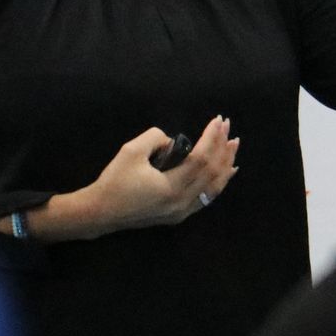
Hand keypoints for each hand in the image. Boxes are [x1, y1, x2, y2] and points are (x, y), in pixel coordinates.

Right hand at [73, 117, 240, 235]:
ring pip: (214, 188)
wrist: (101, 212)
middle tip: (228, 127)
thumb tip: (172, 142)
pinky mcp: (179, 215)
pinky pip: (207, 197)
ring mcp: (182, 212)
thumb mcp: (131, 151)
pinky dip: (219, 182)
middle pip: (212, 173)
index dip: (211, 138)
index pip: (201, 159)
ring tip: (233, 145)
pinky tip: (228, 171)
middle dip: (222, 147)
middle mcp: (182, 203)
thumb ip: (155, 138)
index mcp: (171, 188)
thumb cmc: (115, 181)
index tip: (217, 120)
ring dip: (225, 164)